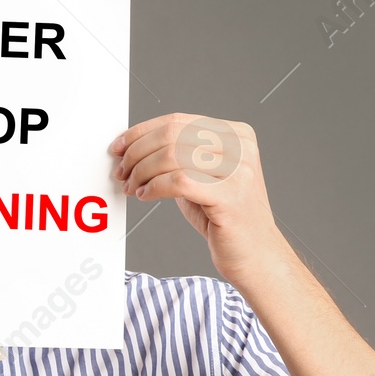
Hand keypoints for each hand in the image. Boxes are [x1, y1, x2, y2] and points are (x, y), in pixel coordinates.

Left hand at [111, 113, 284, 286]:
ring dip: (142, 172)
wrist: (255, 254)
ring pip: (172, 156)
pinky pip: (178, 181)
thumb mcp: (202, 176)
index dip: (141, 133)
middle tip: (122, 172)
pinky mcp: (229, 197)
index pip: (178, 121)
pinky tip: (146, 196)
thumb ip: (178, 157)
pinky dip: (154, 187)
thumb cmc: (224, 216)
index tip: (119, 147)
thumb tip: (134, 147)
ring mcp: (238, 171)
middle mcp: (241, 147)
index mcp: (236, 134)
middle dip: (137, 153)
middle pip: (172, 135)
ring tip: (134, 187)